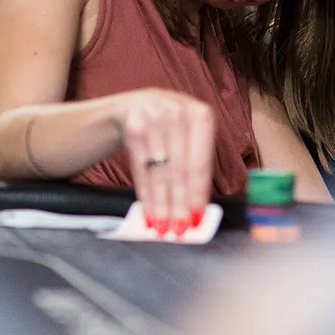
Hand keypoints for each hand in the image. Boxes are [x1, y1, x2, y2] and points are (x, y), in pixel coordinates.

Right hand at [114, 88, 214, 237]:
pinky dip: (145, 193)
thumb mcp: (190, 136)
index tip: (197, 217)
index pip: (199, 163)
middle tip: (180, 228)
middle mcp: (177, 112)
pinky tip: (148, 211)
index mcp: (201, 115)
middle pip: (179, 168)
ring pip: (159, 171)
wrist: (136, 106)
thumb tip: (199, 209)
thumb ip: (197, 166)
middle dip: (180, 203)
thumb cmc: (172, 129)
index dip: (197, 193)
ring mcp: (152, 117)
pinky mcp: (132, 127)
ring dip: (161, 203)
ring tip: (163, 226)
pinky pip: (140, 168)